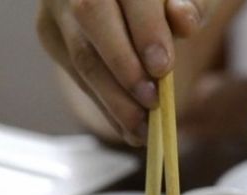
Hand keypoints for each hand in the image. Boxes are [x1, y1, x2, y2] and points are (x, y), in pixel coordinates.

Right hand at [37, 0, 207, 144]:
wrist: (130, 0)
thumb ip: (194, 3)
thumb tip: (183, 20)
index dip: (146, 29)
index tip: (163, 68)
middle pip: (91, 16)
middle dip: (124, 67)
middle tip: (153, 103)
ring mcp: (56, 5)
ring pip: (81, 55)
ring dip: (114, 99)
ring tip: (144, 129)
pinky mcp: (51, 34)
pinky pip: (77, 76)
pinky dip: (106, 106)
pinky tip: (129, 128)